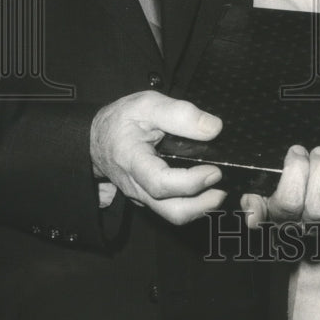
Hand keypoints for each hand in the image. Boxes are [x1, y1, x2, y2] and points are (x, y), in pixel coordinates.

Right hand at [90, 91, 225, 223]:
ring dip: (200, 207)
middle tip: (223, 186)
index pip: (161, 183)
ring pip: (173, 214)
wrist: (97, 138)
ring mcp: (143, 196)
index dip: (191, 181)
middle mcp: (138, 186)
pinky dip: (192, 204)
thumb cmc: (122, 120)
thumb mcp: (148, 104)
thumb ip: (180, 113)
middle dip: (202, 205)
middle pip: (172, 210)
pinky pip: (171, 208)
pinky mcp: (149, 198)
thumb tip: (213, 128)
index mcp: (134, 161)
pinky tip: (205, 188)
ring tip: (219, 189)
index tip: (215, 170)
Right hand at [240, 145, 319, 229]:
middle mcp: (311, 231)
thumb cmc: (288, 206)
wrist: (313, 227)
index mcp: (284, 221)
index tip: (296, 151)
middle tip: (319, 151)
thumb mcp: (263, 201)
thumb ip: (253, 203)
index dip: (294, 172)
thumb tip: (251, 213)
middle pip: (318, 208)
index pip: (289, 202)